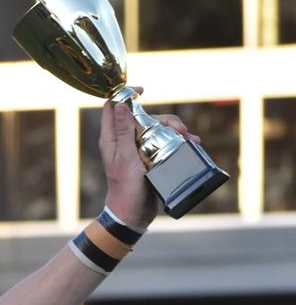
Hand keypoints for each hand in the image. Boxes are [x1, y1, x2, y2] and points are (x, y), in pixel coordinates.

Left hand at [100, 94, 200, 229]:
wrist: (133, 214)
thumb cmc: (125, 189)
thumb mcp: (125, 158)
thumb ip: (123, 132)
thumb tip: (120, 105)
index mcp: (112, 139)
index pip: (113, 107)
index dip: (125, 95)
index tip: (142, 90)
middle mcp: (125, 141)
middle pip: (144, 117)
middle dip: (163, 118)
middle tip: (179, 129)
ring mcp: (139, 150)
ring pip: (157, 129)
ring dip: (175, 130)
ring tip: (189, 139)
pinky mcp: (151, 159)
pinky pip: (165, 143)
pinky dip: (178, 142)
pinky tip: (192, 144)